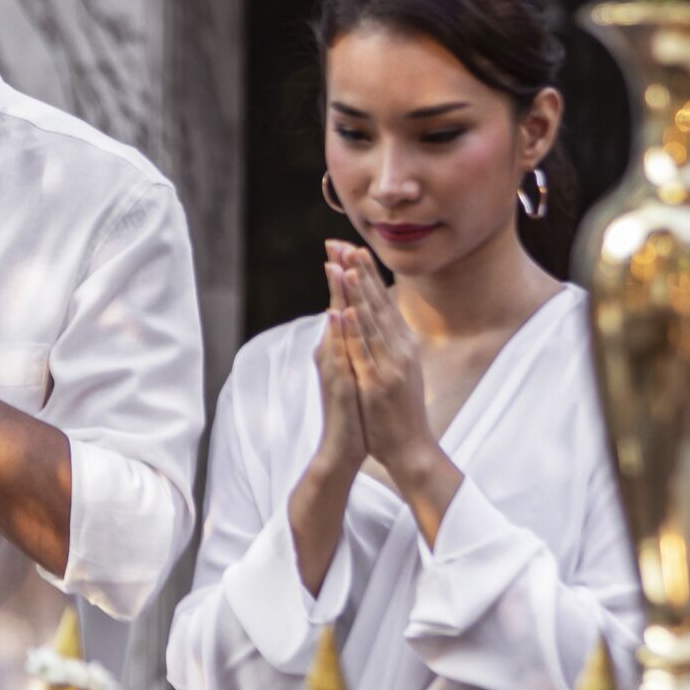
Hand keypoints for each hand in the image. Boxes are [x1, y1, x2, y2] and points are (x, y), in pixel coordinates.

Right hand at [308, 248, 370, 484]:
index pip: (344, 303)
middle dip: (338, 273)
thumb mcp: (354, 372)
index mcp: (339, 347)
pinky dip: (340, 332)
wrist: (344, 449)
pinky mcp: (338, 384)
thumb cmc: (353, 412)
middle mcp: (332, 352)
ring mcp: (333, 367)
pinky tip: (341, 313)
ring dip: (337, 294)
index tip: (345, 245)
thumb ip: (352, 346)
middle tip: (336, 241)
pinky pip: (340, 353)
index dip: (345, 275)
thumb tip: (356, 322)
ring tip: (336, 265)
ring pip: (336, 325)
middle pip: (337, 306)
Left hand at [328, 244, 441, 487]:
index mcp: (403, 343)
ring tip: (345, 265)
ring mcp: (391, 365)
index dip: (367, 274)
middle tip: (344, 243)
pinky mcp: (378, 383)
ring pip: (371, 322)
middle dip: (359, 272)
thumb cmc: (401, 412)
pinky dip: (354, 329)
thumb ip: (391, 344)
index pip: (382, 301)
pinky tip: (344, 310)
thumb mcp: (400, 370)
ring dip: (357, 292)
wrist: (412, 449)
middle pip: (377, 303)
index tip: (352, 248)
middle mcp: (400, 348)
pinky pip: (363, 352)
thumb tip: (380, 321)